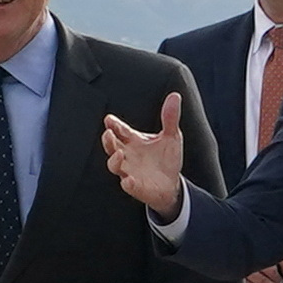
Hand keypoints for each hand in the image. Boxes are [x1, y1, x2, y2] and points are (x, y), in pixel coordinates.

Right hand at [101, 93, 187, 216]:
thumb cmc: (166, 159)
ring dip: (114, 160)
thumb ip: (170, 117)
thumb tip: (174, 96)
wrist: (172, 184)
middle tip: (108, 133)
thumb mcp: (172, 136)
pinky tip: (129, 181)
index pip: (120, 130)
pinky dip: (128, 183)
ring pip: (114, 166)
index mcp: (134, 141)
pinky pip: (128, 185)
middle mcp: (128, 155)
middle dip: (108, 140)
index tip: (109, 119)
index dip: (114, 125)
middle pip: (111, 146)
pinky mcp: (136, 187)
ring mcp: (130, 171)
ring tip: (119, 154)